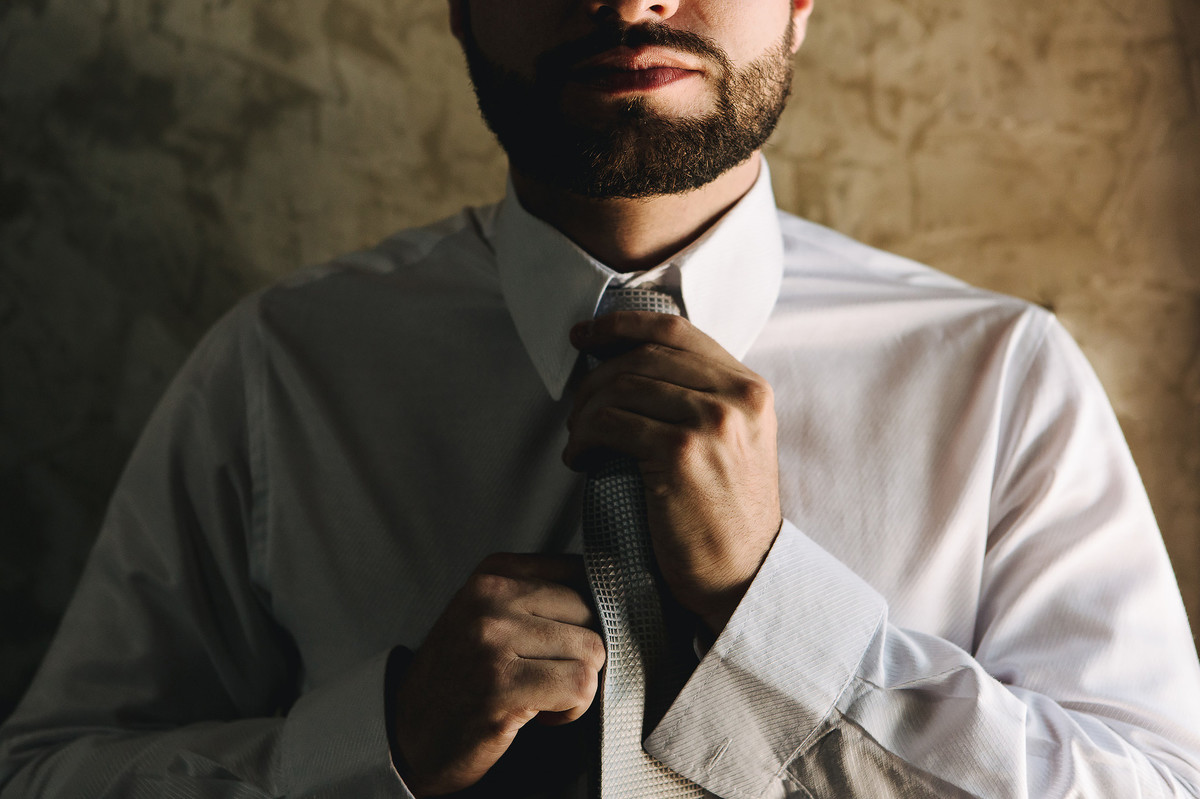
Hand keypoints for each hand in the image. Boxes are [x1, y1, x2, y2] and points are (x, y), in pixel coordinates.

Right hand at [391, 553, 604, 796]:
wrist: (408, 733)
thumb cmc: (460, 676)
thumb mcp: (488, 614)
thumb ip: (538, 595)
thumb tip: (611, 593)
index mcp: (493, 573)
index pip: (580, 572)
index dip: (589, 614)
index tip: (572, 640)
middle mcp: (491, 599)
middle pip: (590, 613)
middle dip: (583, 653)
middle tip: (552, 676)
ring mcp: (493, 641)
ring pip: (591, 651)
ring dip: (579, 685)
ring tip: (545, 695)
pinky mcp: (502, 686)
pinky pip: (579, 686)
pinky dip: (572, 709)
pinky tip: (543, 715)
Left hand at [564, 311, 782, 633]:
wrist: (744, 576)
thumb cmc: (726, 516)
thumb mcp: (733, 443)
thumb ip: (701, 399)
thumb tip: (630, 364)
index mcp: (750, 388)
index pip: (676, 330)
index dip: (621, 325)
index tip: (585, 335)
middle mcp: (736, 398)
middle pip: (642, 356)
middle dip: (595, 377)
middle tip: (574, 407)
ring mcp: (711, 424)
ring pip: (621, 387)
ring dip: (584, 411)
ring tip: (578, 438)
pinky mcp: (680, 454)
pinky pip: (610, 425)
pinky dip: (583, 439)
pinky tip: (579, 458)